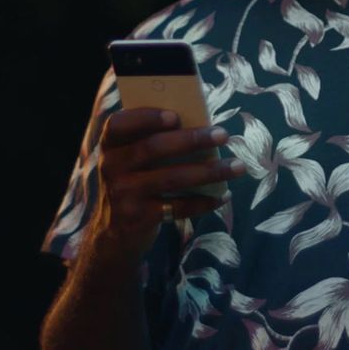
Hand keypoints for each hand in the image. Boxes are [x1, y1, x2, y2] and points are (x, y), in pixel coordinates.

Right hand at [87, 108, 246, 256]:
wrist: (113, 233)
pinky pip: (177, 207)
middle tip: (223, 134)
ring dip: (209, 171)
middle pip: (154, 148)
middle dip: (192, 139)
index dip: (146, 118)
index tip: (176, 115)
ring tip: (237, 166)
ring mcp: (123, 194)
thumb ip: (151, 141)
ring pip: (172, 178)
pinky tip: (223, 196)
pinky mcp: (138, 218)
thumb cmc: (133, 182)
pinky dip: (204, 202)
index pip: (119, 124)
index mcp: (111, 145)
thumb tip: (200, 124)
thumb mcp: (130, 161)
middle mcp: (111, 167)